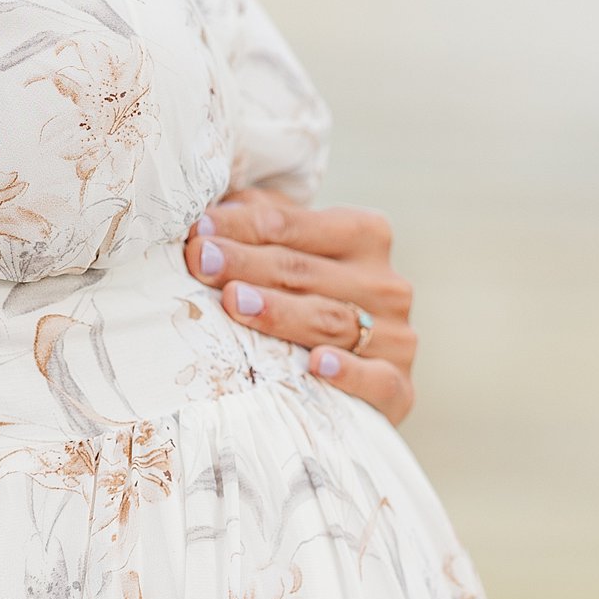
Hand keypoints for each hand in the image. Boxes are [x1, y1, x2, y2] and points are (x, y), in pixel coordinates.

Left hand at [182, 185, 417, 422]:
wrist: (362, 375)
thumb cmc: (310, 298)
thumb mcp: (290, 250)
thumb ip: (260, 222)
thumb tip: (212, 212)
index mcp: (364, 235)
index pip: (295, 225)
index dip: (245, 227)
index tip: (200, 231)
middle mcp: (384, 283)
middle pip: (305, 272)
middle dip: (248, 264)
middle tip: (201, 261)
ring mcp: (395, 336)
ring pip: (330, 321)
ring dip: (280, 312)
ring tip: (236, 302)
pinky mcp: (398, 386)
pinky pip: (376, 379)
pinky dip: (348, 372)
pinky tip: (317, 365)